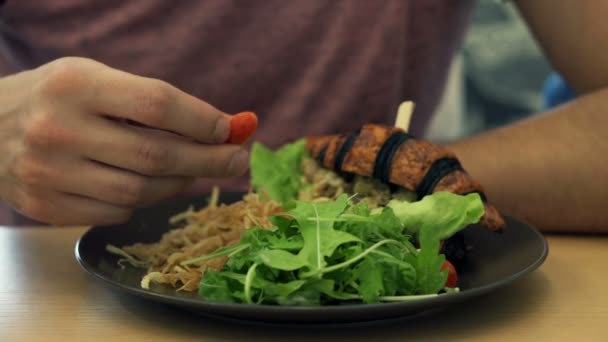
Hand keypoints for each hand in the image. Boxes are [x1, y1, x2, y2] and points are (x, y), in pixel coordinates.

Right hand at [0, 57, 247, 224]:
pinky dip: (142, 201)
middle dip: (208, 161)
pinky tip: (146, 185)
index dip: (203, 121)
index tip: (231, 129)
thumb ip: (154, 102)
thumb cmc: (57, 99)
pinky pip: (116, 212)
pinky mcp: (46, 206)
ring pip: (140, 192)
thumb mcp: (97, 80)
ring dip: (178, 184)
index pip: (157, 105)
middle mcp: (59, 130)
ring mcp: (49, 173)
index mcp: (76, 86)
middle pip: (156, 156)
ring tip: (192, 172)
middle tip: (237, 160)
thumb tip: (225, 127)